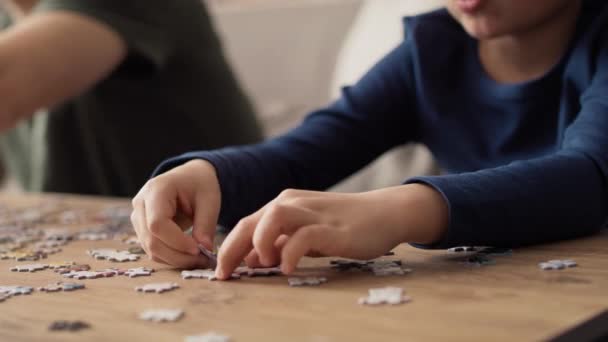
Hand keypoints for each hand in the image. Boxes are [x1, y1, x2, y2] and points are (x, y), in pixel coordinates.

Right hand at [131, 159, 220, 268]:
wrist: (189, 177)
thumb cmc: (199, 185)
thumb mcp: (209, 200)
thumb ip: (206, 225)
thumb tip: (204, 250)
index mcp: (156, 190)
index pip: (157, 223)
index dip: (177, 241)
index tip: (199, 249)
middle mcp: (140, 203)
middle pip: (151, 240)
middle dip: (178, 255)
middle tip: (203, 260)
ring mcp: (138, 217)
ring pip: (150, 249)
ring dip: (176, 259)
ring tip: (200, 259)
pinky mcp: (142, 229)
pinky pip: (153, 250)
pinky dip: (172, 257)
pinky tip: (189, 256)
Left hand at [215, 184, 447, 278]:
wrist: (384, 213)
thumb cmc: (343, 225)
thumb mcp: (305, 232)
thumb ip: (279, 242)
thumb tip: (249, 260)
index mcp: (284, 204)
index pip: (245, 224)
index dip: (228, 248)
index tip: (220, 272)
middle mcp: (294, 204)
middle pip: (250, 221)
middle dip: (231, 249)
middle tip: (224, 275)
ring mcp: (314, 214)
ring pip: (273, 217)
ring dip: (260, 242)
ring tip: (263, 264)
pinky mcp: (333, 228)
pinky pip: (304, 236)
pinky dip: (290, 252)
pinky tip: (288, 268)